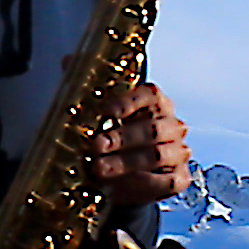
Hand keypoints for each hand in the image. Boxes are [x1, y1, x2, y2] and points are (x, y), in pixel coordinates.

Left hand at [89, 82, 192, 204]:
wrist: (130, 173)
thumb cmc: (117, 134)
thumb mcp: (102, 112)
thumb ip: (88, 87)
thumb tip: (68, 61)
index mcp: (155, 102)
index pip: (148, 95)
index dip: (127, 102)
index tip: (105, 110)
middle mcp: (171, 125)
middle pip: (152, 128)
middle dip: (121, 137)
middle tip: (95, 144)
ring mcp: (179, 151)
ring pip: (156, 155)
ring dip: (125, 163)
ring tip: (98, 168)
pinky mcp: (180, 177)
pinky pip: (167, 181)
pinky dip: (142, 184)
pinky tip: (119, 187)